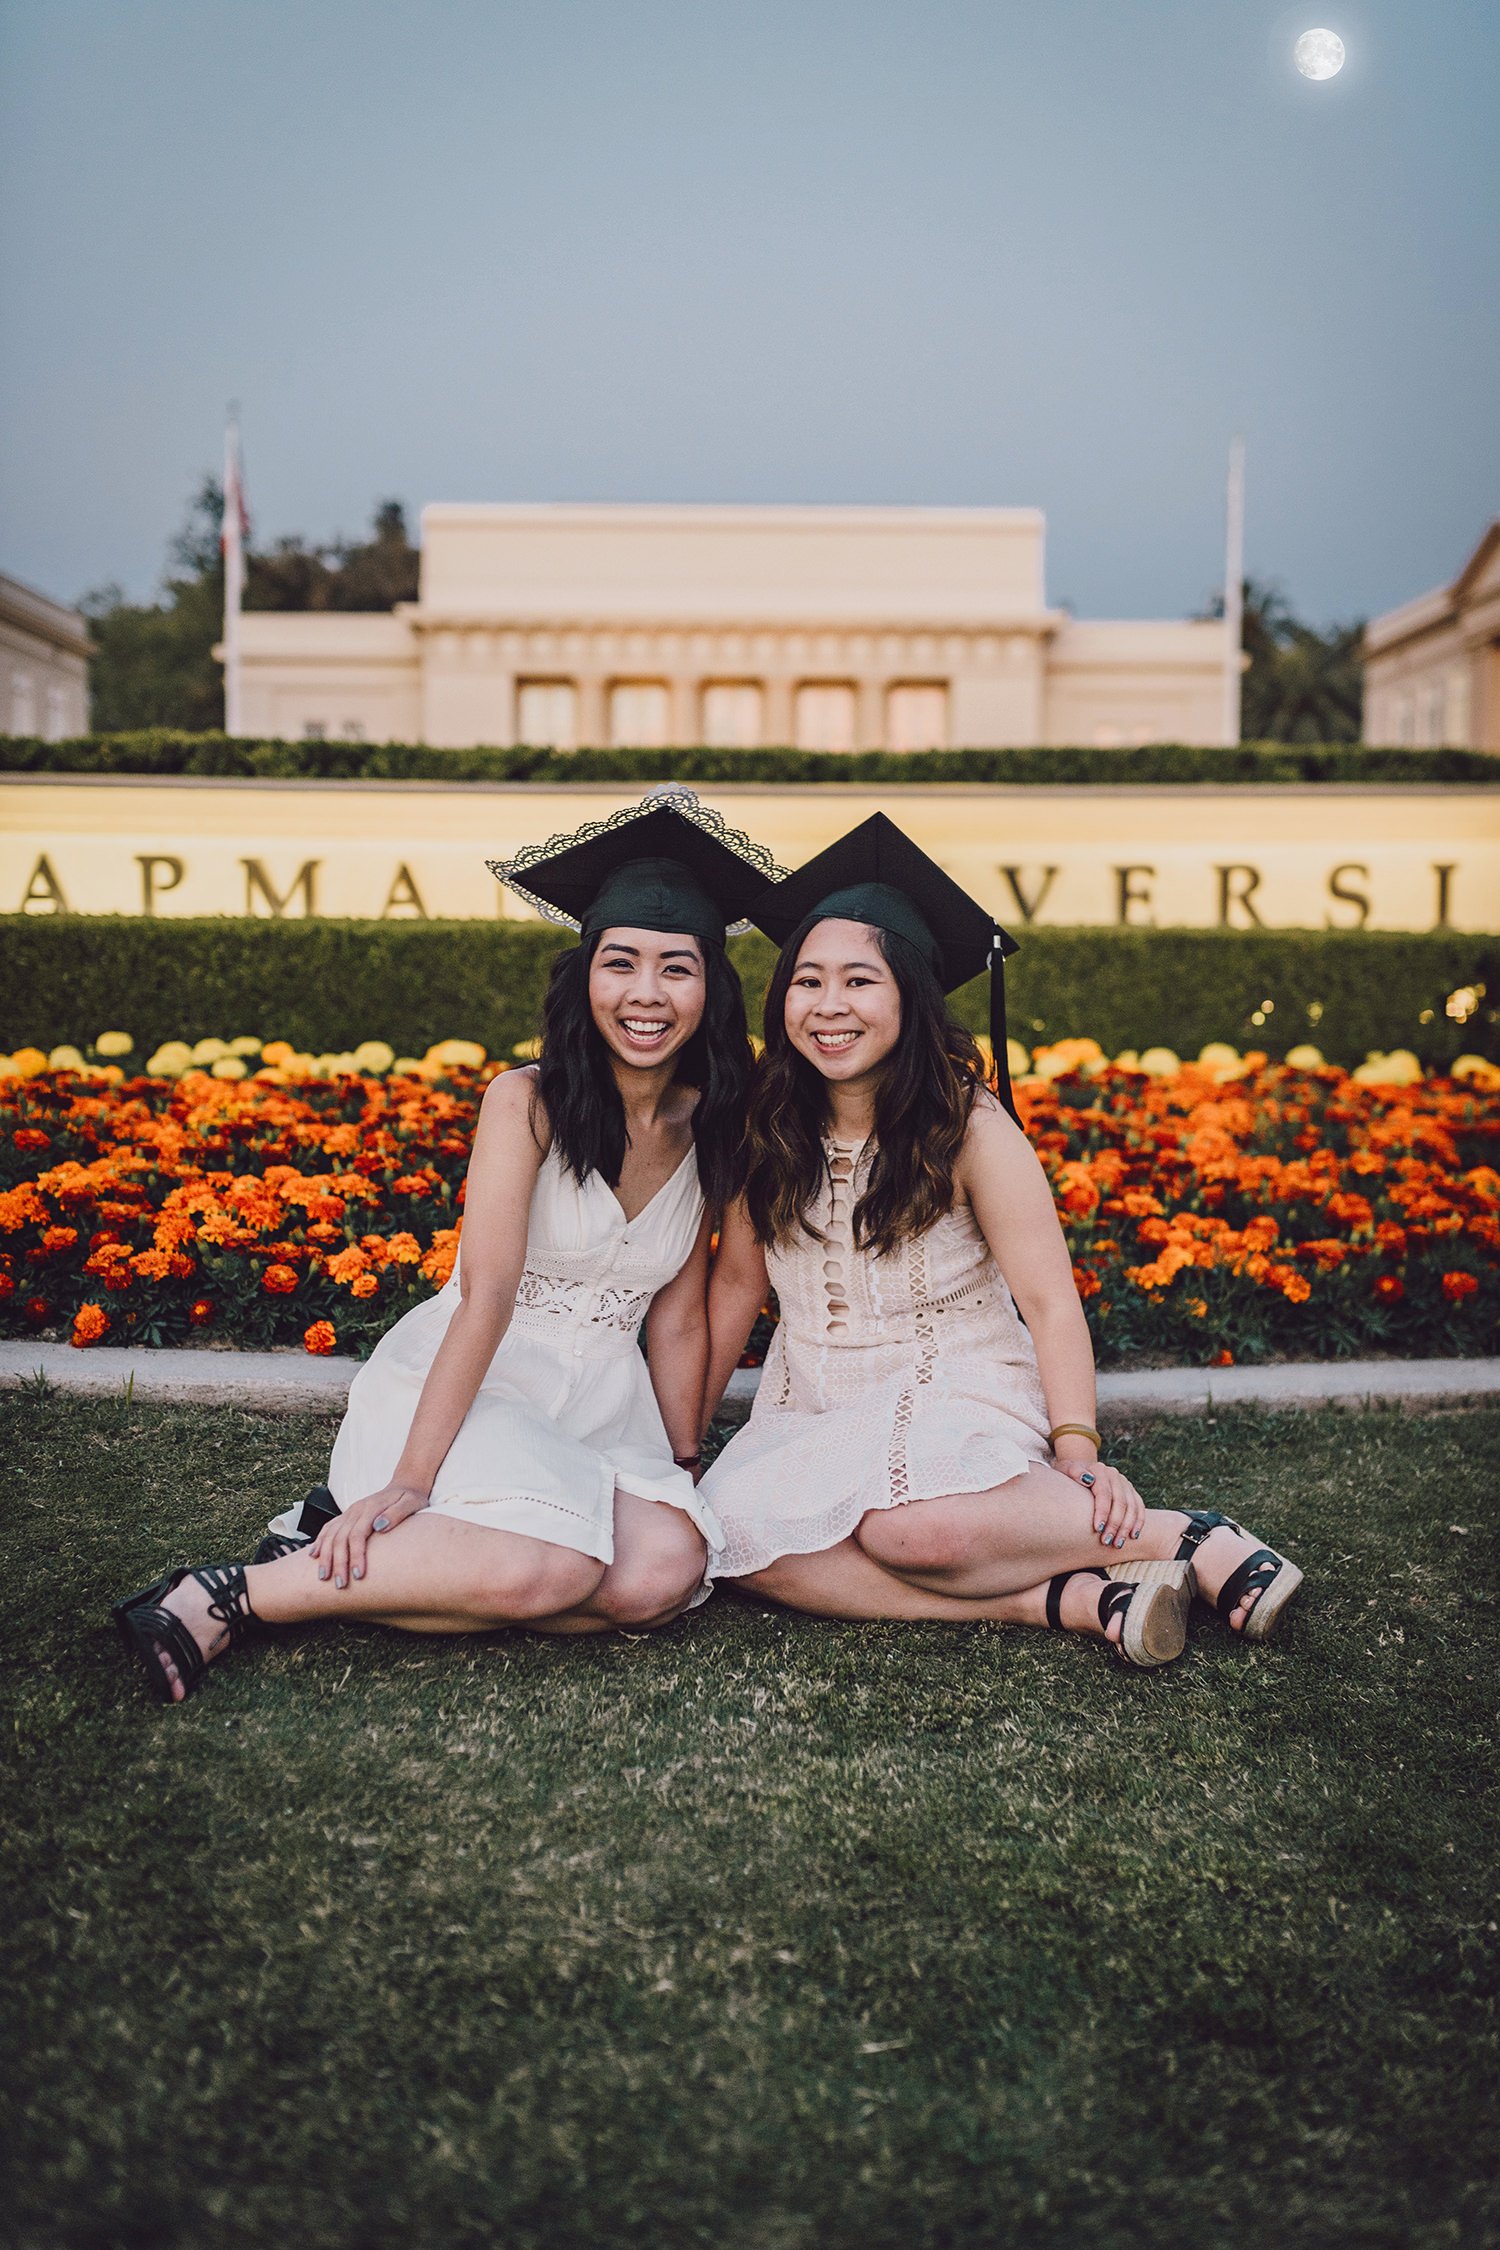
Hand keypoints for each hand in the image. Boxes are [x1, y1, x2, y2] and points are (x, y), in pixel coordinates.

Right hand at [310, 1481, 428, 1589]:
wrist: (406, 1484)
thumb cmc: (412, 1498)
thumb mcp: (412, 1503)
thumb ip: (397, 1514)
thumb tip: (380, 1526)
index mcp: (371, 1508)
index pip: (358, 1535)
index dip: (356, 1556)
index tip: (358, 1575)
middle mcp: (356, 1510)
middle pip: (341, 1538)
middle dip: (338, 1563)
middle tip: (341, 1585)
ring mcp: (349, 1512)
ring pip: (330, 1534)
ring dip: (325, 1556)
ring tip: (323, 1577)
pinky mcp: (347, 1515)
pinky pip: (328, 1527)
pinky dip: (319, 1541)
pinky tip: (314, 1555)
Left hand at [1056, 1457, 1144, 1547]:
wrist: (1079, 1470)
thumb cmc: (1068, 1475)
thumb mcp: (1065, 1470)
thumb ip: (1074, 1472)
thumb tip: (1087, 1479)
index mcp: (1099, 1470)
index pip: (1104, 1493)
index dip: (1102, 1512)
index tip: (1097, 1529)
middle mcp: (1114, 1475)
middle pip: (1120, 1502)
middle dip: (1114, 1524)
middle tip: (1106, 1541)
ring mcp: (1124, 1483)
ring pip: (1132, 1507)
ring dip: (1126, 1527)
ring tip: (1117, 1544)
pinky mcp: (1131, 1491)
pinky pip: (1139, 1507)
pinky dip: (1138, 1522)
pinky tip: (1133, 1536)